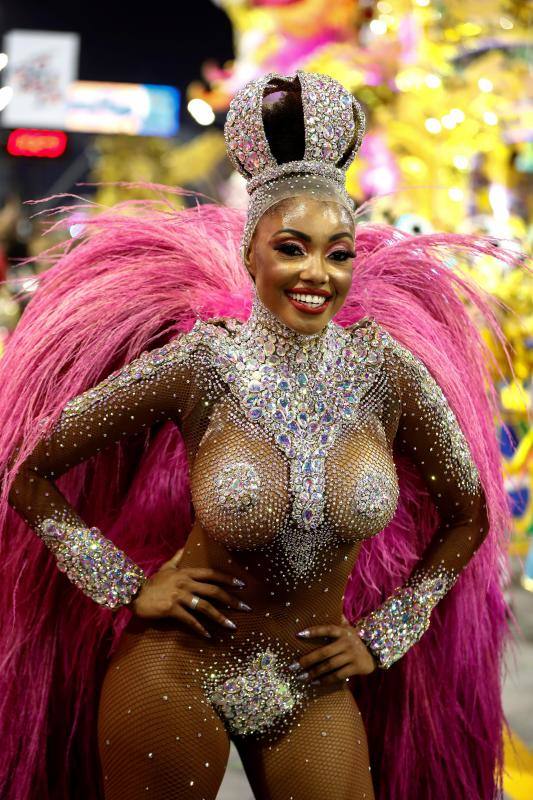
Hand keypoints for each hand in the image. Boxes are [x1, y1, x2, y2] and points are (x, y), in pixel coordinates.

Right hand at [129, 547, 249, 638]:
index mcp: (186, 573)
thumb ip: (177, 558)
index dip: (228, 579)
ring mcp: (179, 596)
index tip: (242, 585)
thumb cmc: (152, 582)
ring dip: (220, 617)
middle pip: (214, 591)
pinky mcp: (172, 609)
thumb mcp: (166, 567)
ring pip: (205, 607)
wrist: (134, 594)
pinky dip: (200, 628)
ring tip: (232, 626)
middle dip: (232, 599)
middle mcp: (185, 583)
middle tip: (246, 607)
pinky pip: (190, 620)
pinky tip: (208, 636)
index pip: (212, 574)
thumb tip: (183, 547)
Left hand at [292, 621, 377, 684]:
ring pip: (330, 665)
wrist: (375, 652)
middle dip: (308, 660)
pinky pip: (338, 675)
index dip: (314, 631)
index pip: (327, 629)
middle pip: (324, 652)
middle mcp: (347, 642)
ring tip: (302, 677)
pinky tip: (315, 683)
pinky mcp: (356, 667)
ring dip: (314, 672)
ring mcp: (352, 655)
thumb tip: (336, 600)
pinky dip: (326, 680)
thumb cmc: (355, 640)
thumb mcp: (348, 628)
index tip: (298, 634)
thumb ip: (339, 619)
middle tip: (294, 666)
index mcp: (343, 631)